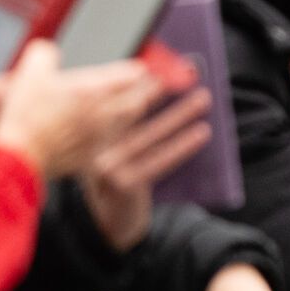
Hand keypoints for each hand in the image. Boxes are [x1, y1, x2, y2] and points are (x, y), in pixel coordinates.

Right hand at [0, 41, 170, 178]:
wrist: (19, 157)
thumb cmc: (26, 116)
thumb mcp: (29, 72)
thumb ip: (43, 54)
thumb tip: (47, 52)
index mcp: (92, 91)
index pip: (127, 76)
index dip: (137, 70)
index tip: (144, 67)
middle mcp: (102, 114)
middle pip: (136, 101)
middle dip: (146, 92)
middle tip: (155, 85)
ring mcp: (98, 137)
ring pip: (127, 123)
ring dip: (135, 111)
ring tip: (139, 104)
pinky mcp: (90, 155)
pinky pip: (111, 141)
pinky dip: (116, 132)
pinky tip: (113, 130)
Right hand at [80, 85, 213, 250]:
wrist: (107, 226)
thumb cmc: (114, 178)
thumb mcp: (112, 145)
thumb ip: (122, 120)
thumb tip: (153, 84)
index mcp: (85, 131)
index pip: (112, 100)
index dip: (137, 81)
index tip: (159, 65)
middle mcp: (91, 146)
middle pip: (130, 111)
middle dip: (159, 90)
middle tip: (184, 71)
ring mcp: (107, 166)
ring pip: (150, 134)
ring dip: (180, 114)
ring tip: (203, 97)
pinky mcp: (124, 184)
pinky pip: (159, 160)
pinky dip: (182, 145)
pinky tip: (201, 133)